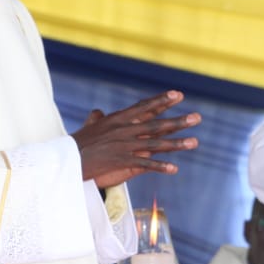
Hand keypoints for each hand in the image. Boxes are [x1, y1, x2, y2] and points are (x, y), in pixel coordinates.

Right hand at [70, 91, 200, 187]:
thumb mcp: (88, 128)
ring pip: (156, 143)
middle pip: (156, 124)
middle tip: (197, 117)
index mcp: (118, 120)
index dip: (162, 101)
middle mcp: (125, 130)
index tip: (178, 94)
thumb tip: (98, 112)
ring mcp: (125, 145)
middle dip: (178, 121)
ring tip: (195, 142)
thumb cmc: (76, 144)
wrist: (65, 159)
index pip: (144, 107)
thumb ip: (96, 119)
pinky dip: (159, 167)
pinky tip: (174, 169)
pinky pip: (145, 164)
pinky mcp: (122, 161)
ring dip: (177, 143)